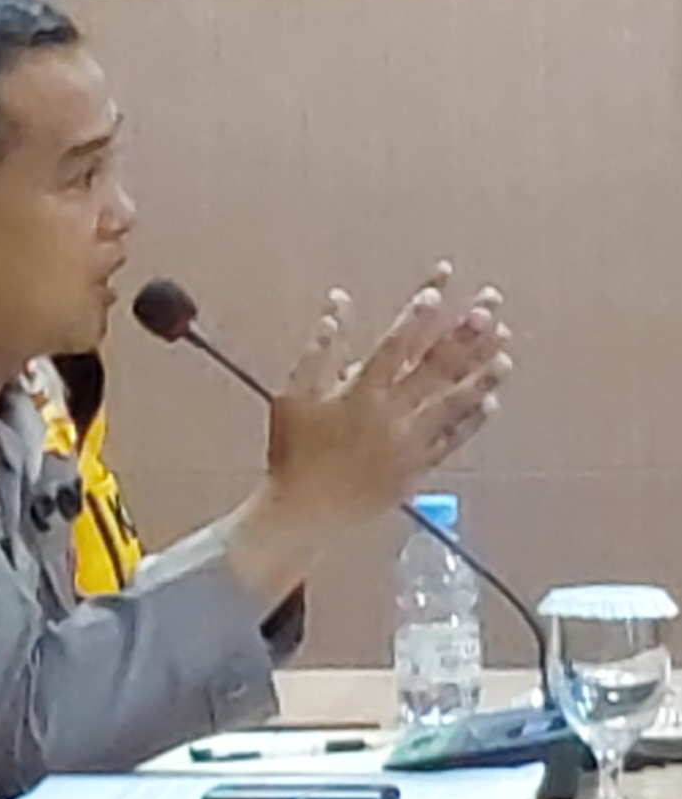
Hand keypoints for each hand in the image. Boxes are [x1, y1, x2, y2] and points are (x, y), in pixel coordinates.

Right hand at [258, 261, 510, 534]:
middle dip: (464, 332)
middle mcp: (391, 413)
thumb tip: (336, 304)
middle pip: (434, 366)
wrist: (304, 510)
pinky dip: (473, 419)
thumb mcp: (294, 394)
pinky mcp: (418, 467)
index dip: (417, 314)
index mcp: (359, 392)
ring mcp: (410, 441)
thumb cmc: (293, 450)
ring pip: (453, 400)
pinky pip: (453, 440)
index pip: (394, 343)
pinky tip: (492, 399)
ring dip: (481, 372)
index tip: (439, 288)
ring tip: (505, 346)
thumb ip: (318, 348)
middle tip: (489, 304)